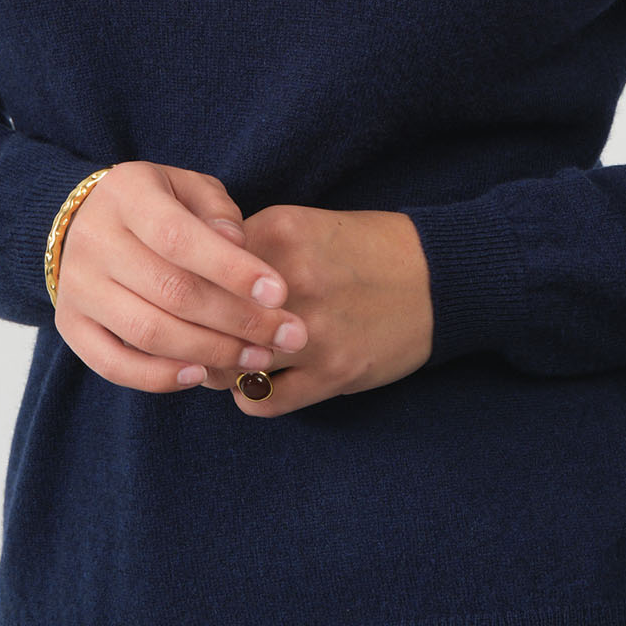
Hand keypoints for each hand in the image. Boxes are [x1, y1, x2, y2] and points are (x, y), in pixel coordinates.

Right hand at [51, 160, 310, 390]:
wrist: (84, 220)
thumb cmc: (157, 204)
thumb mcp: (189, 188)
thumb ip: (217, 212)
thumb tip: (237, 246)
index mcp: (126, 194)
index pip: (180, 239)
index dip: (232, 269)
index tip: (280, 293)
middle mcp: (93, 240)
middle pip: (171, 291)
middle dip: (237, 320)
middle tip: (287, 336)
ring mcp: (76, 286)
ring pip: (148, 332)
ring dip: (210, 352)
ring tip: (257, 358)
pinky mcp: (70, 325)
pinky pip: (113, 364)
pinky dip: (159, 377)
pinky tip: (202, 374)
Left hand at [196, 205, 433, 416]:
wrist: (438, 278)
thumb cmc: (363, 249)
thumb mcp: (304, 225)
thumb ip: (250, 246)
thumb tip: (193, 279)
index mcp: (279, 231)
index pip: (199, 263)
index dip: (186, 283)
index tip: (186, 296)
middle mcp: (291, 279)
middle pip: (208, 315)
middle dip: (193, 330)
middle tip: (193, 336)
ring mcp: (312, 330)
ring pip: (228, 362)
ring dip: (218, 366)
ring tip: (222, 362)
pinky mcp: (333, 372)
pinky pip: (261, 400)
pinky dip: (248, 397)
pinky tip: (253, 385)